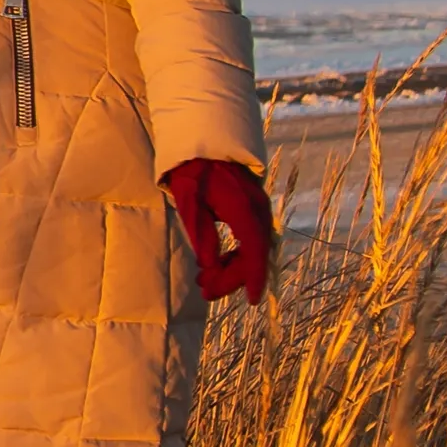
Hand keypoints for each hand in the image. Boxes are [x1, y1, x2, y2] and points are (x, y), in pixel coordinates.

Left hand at [161, 159, 274, 303]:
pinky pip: (251, 239)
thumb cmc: (192, 172)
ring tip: (205, 282)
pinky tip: (216, 265)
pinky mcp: (253, 210)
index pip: (255, 248)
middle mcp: (258, 209)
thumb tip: (208, 265)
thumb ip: (200, 233)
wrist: (203, 145)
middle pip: (254, 253)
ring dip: (233, 268)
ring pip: (253, 248)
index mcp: (243, 207)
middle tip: (206, 293)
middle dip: (233, 277)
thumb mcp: (189, 202)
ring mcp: (258, 209)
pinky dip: (236, 256)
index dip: (254, 276)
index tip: (253, 300)